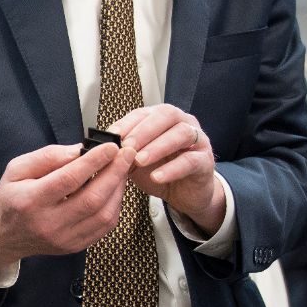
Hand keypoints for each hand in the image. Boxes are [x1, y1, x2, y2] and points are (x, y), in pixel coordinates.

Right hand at [0, 141, 134, 276]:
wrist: (4, 236)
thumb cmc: (12, 197)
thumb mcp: (17, 168)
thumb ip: (47, 157)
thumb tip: (80, 150)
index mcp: (31, 201)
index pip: (68, 179)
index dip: (93, 161)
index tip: (111, 146)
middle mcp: (49, 223)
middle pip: (92, 199)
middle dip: (114, 173)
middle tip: (127, 153)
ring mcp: (64, 239)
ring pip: (103, 215)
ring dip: (119, 189)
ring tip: (123, 168)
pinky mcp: (75, 246)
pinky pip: (104, 227)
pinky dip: (115, 205)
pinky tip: (115, 188)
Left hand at [115, 104, 223, 235]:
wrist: (185, 194)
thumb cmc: (160, 171)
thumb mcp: (136, 161)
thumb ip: (123, 152)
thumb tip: (100, 147)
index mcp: (163, 119)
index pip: (144, 113)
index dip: (127, 122)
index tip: (112, 135)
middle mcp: (183, 123)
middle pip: (166, 115)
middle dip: (143, 130)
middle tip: (127, 146)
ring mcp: (198, 140)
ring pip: (180, 134)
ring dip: (158, 146)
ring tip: (139, 160)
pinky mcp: (205, 161)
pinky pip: (190, 161)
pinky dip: (172, 168)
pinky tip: (157, 177)